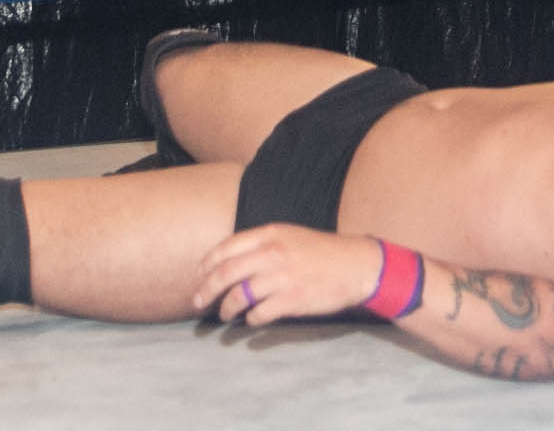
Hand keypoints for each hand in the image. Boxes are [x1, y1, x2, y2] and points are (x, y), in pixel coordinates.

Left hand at [193, 225, 384, 325]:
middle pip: (226, 273)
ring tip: (224, 314)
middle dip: (207, 289)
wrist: (356, 265)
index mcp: (271, 234)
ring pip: (239, 296)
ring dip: (226, 308)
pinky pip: (259, 313)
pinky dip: (250, 319)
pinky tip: (251, 319)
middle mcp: (272, 253)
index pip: (227, 247)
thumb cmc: (322, 251)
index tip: (199, 274)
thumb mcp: (290, 235)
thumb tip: (233, 261)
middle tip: (198, 301)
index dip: (208, 262)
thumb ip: (263, 244)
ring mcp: (281, 277)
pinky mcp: (292, 300)